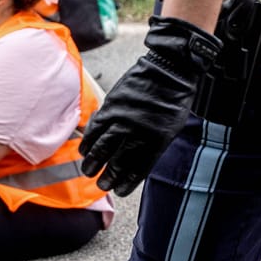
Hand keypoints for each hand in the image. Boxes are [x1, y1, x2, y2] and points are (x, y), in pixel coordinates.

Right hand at [79, 16, 222, 195]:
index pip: (138, 168)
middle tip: (101, 184)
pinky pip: (96, 127)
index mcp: (158, 140)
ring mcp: (123, 118)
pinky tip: (85, 150)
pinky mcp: (112, 105)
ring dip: (93, 161)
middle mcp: (138, 131)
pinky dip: (88, 140)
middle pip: (117, 160)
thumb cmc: (175, 100)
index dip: (127, 181)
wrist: (171, 69)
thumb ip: (153, 146)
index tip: (119, 190)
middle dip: (108, 175)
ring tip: (88, 171)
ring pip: (102, 146)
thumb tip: (135, 164)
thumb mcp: (172, 127)